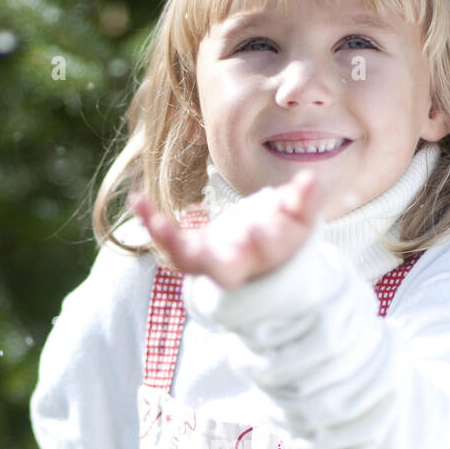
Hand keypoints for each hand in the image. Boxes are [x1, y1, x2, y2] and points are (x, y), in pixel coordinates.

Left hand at [129, 167, 324, 288]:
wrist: (262, 264)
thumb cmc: (283, 233)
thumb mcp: (297, 219)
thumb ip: (303, 200)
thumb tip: (311, 178)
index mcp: (268, 254)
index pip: (265, 251)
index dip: (262, 241)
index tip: (255, 228)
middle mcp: (238, 265)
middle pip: (223, 270)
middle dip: (209, 258)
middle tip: (192, 243)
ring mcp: (212, 263)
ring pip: (188, 261)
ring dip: (168, 240)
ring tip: (150, 216)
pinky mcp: (191, 255)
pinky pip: (169, 243)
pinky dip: (152, 223)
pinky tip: (137, 200)